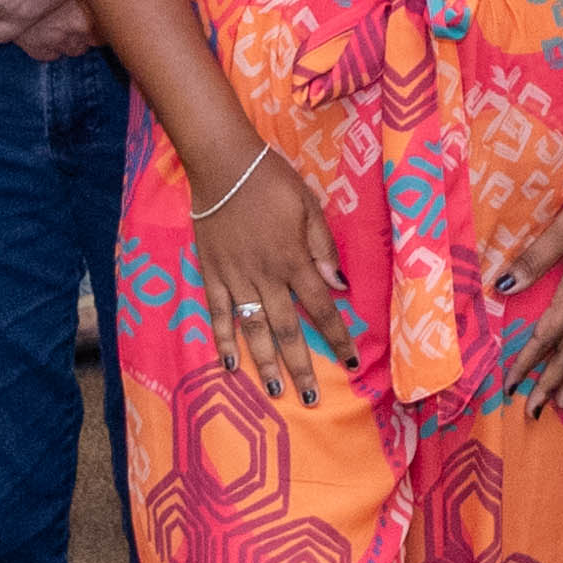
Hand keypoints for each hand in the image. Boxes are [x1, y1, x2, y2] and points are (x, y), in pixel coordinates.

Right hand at [185, 131, 354, 401]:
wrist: (222, 163)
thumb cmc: (271, 180)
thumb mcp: (308, 205)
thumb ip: (322, 246)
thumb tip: (338, 285)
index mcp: (294, 260)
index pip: (321, 307)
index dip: (338, 336)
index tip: (351, 363)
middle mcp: (266, 276)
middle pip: (287, 329)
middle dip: (302, 366)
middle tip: (311, 399)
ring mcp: (235, 278)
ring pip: (252, 329)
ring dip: (264, 363)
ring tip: (274, 391)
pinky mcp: (211, 274)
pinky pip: (218, 314)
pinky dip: (222, 340)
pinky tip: (228, 365)